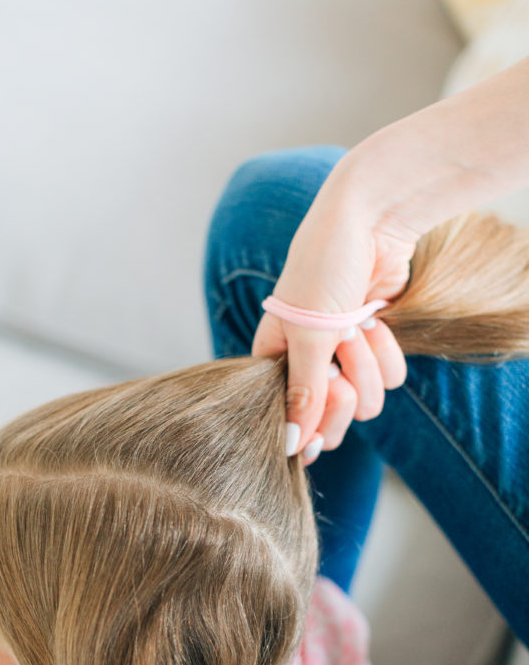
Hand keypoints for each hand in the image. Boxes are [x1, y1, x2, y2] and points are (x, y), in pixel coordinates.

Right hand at [252, 157, 411, 461]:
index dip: (306, 427)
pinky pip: (390, 378)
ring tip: (359, 327)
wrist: (372, 219)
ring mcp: (344, 358)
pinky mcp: (377, 346)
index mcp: (274, 361)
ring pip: (366, 401)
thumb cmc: (324, 267)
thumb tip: (291, 445)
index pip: (288, 420)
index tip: (316, 431)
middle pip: (330, 421)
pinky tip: (376, 319)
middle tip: (342, 364)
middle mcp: (308, 365)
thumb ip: (304, 393)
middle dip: (343, 395)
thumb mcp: (309, 335)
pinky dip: (388, 351)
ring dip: (368, 365)